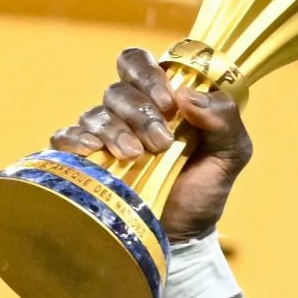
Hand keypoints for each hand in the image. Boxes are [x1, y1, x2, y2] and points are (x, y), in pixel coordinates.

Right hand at [49, 47, 254, 241]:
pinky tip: (91, 151)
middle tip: (160, 141)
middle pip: (119, 90)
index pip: (138, 63)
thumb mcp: (232, 153)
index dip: (149, 75)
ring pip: (95, 113)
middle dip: (140, 112)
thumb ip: (224, 118)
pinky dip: (75, 140)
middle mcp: (128, 111)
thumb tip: (188, 96)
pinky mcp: (84, 161)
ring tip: (136, 156)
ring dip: (116, 131)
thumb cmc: (205, 188)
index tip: (169, 103)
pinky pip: (65, 137)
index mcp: (161, 99)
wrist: (186, 234)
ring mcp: (104, 135)